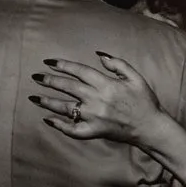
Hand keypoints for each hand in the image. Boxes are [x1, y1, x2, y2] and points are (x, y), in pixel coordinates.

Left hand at [31, 52, 173, 152]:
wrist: (151, 127)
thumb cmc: (145, 101)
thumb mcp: (135, 77)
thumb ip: (117, 64)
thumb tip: (99, 55)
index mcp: (106, 84)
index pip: (79, 71)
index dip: (63, 65)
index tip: (49, 62)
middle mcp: (97, 100)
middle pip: (68, 88)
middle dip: (50, 81)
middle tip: (36, 77)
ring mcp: (94, 117)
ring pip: (66, 108)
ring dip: (49, 102)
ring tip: (35, 97)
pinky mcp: (95, 131)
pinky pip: (74, 130)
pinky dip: (61, 126)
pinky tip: (49, 120)